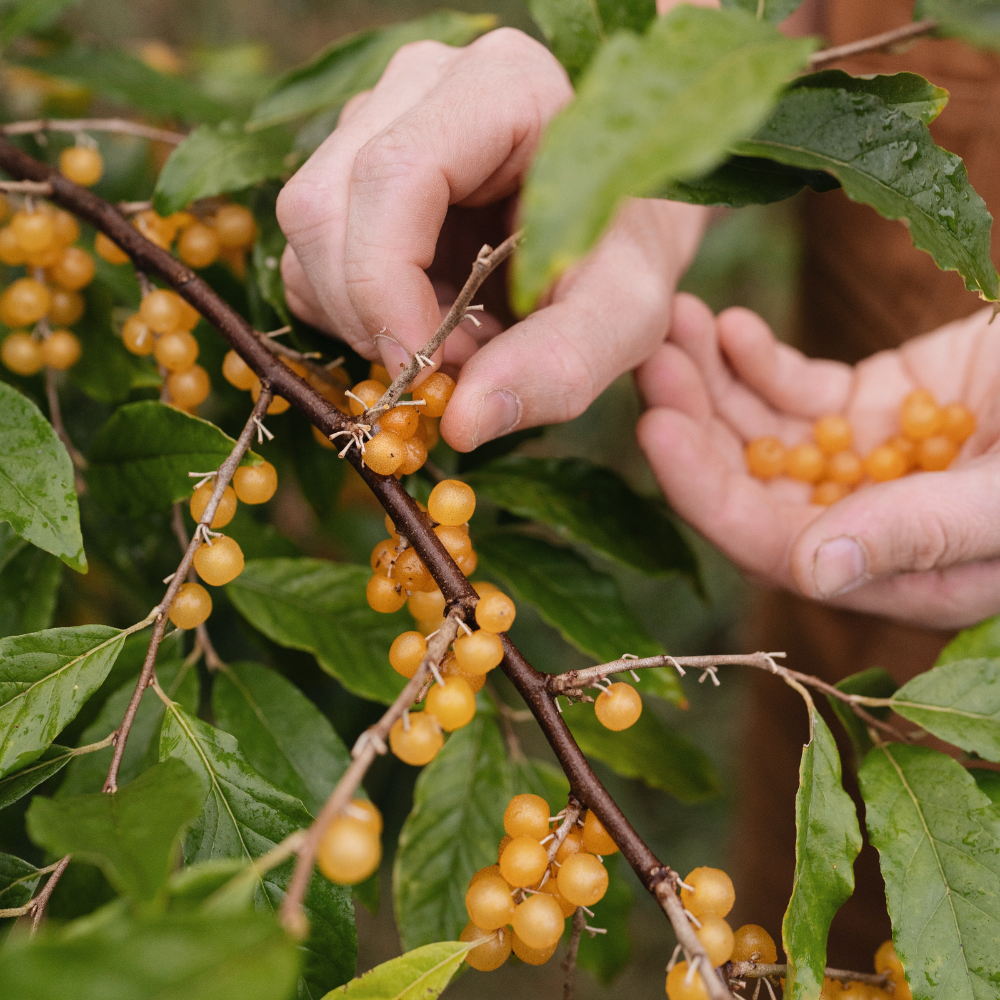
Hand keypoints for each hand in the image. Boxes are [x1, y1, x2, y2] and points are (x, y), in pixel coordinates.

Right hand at [277, 28, 706, 450]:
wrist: (620, 214)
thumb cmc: (628, 248)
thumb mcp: (626, 310)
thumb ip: (562, 363)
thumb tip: (461, 423)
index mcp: (499, 87)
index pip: (391, 177)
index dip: (385, 289)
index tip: (423, 375)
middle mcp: (421, 84)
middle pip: (323, 205)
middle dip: (372, 317)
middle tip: (451, 370)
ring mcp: (377, 117)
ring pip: (306, 234)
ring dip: (364, 321)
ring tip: (455, 343)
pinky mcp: (353, 167)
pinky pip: (312, 256)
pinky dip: (355, 316)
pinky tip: (426, 324)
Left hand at [636, 294, 999, 628]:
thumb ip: (923, 533)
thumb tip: (812, 570)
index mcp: (897, 571)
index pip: (774, 545)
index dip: (708, 493)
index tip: (656, 427)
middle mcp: (866, 525)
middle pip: (751, 485)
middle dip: (694, 425)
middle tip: (647, 356)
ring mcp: (864, 462)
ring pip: (762, 433)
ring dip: (710, 384)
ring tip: (673, 324)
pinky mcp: (874, 405)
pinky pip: (798, 390)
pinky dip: (758, 361)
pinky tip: (727, 327)